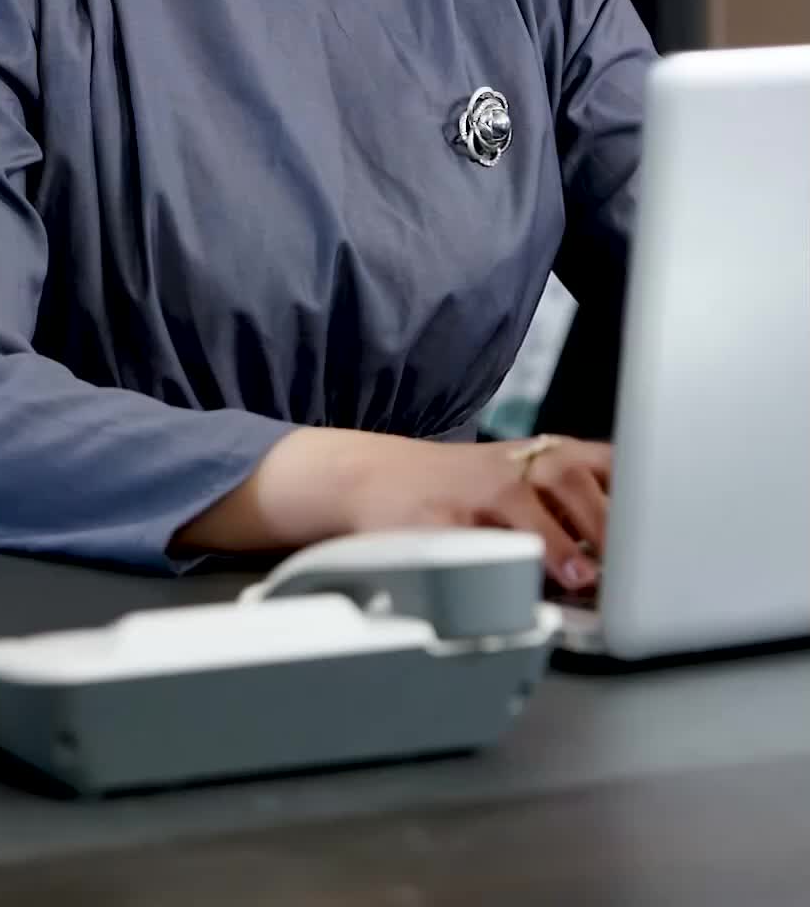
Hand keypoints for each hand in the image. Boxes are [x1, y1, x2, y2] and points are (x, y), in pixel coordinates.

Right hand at [177, 426, 609, 593]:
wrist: (372, 476)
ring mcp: (469, 489)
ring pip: (520, 501)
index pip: (607, 462)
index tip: (667, 531)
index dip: (641, 493)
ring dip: (556, 540)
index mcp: (545, 454)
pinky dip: (492, 565)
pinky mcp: (431, 520)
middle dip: (604, 519)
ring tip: (579, 575)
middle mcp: (512, 463)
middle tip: (631, 563)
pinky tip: (514, 585)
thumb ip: (585, 504)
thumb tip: (651, 557)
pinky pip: (466, 541)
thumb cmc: (465, 490)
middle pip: (569, 473)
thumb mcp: (529, 479)